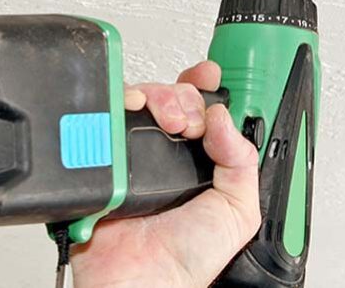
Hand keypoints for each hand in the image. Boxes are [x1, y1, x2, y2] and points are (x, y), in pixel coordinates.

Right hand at [71, 61, 259, 287]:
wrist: (143, 281)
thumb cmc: (186, 260)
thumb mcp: (238, 210)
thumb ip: (242, 160)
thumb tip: (223, 117)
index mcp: (199, 162)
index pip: (203, 110)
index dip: (206, 88)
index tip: (211, 78)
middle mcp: (165, 154)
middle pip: (171, 96)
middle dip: (183, 96)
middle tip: (189, 121)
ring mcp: (132, 153)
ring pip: (140, 99)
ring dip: (157, 96)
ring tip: (170, 122)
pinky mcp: (102, 156)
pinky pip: (105, 118)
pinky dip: (119, 105)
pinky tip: (134, 111)